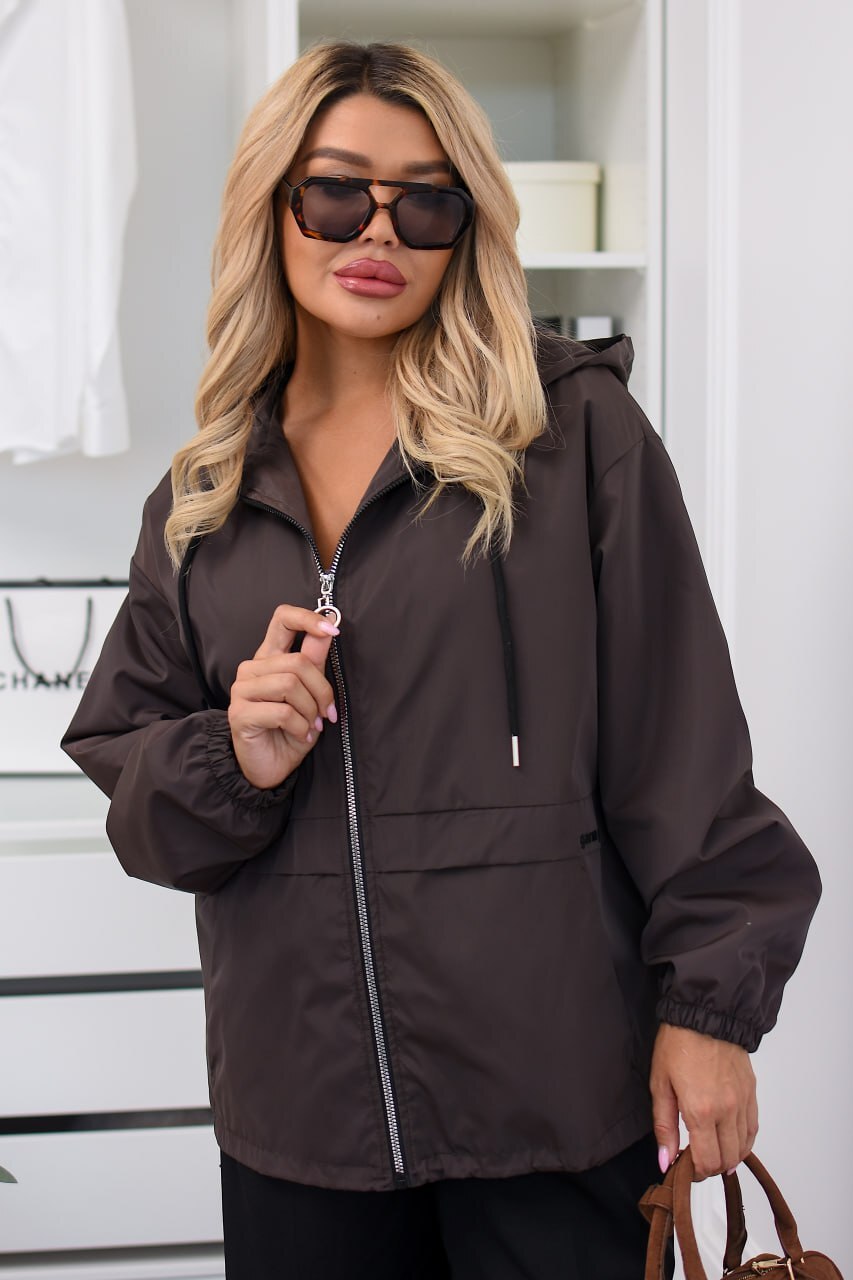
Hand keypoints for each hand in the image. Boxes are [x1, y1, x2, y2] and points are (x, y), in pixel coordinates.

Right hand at [228, 605, 339, 789]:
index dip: (308, 618)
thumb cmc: (291, 730)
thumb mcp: (310, 694)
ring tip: (311, 726)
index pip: (282, 618)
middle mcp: (252, 669)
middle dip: (322, 691)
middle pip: (297, 662)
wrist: (271, 766)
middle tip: (326, 714)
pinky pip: (283, 712)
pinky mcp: (240, 714)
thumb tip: (331, 626)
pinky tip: (300, 736)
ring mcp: (242, 690)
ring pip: (290, 685)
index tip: (331, 630)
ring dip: (310, 711)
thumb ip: (315, 660)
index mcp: (269, 657)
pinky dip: (301, 727)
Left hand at [650, 1023, 758, 1180]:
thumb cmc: (678, 1045)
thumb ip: (664, 1127)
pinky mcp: (752, 1093)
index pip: (707, 1162)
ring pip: (743, 1148)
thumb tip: (665, 1161)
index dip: (696, 1172)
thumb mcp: (660, 1085)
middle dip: (710, 1167)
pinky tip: (732, 1141)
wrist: (705, 1016)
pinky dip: (744, 1142)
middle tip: (695, 1158)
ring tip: (712, 1149)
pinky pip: (753, 1129)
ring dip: (728, 1156)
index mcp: (701, 1111)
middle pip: (727, 1160)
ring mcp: (743, 1103)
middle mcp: (727, 1111)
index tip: (685, 1165)